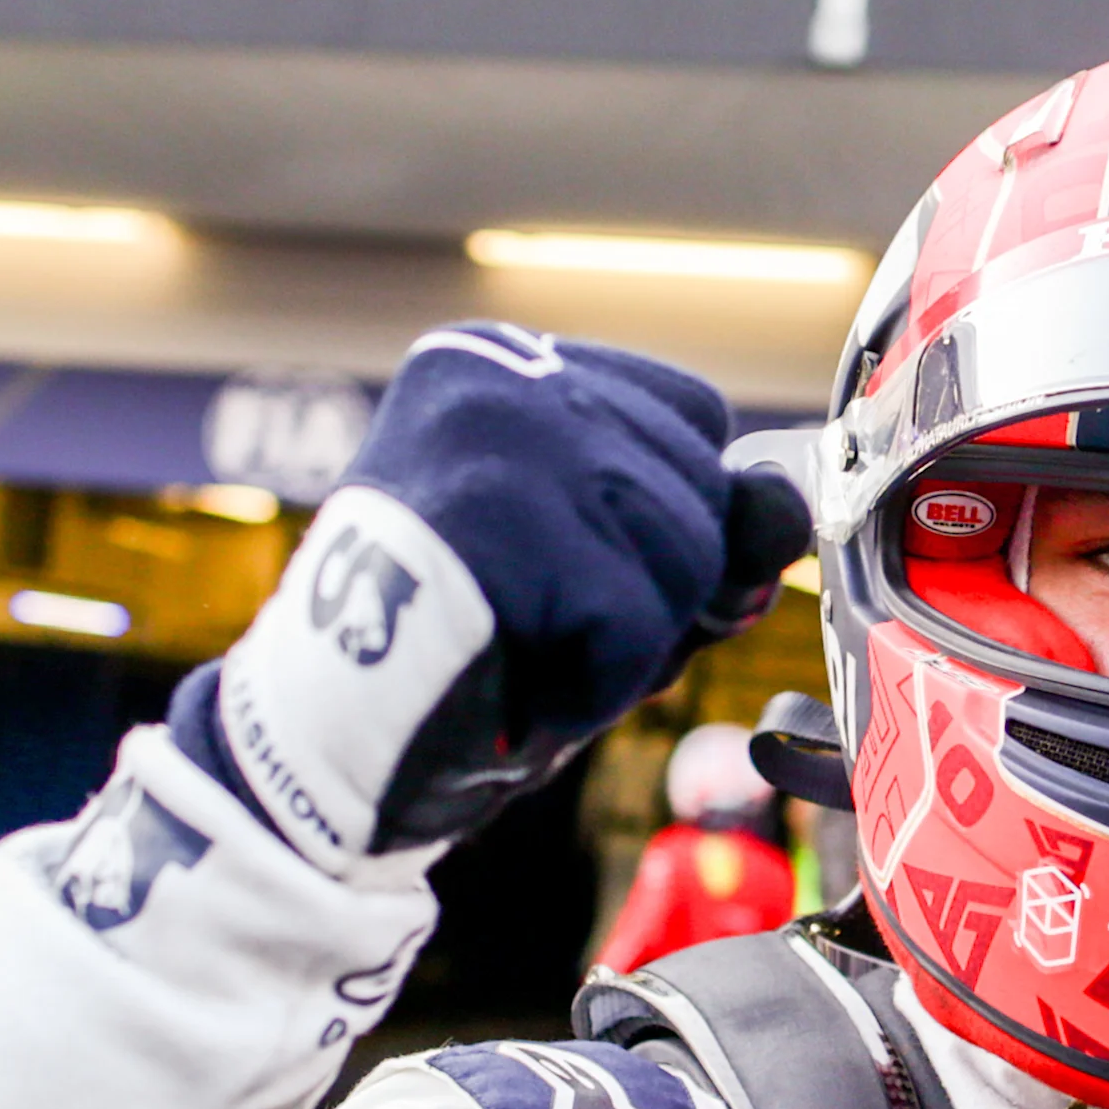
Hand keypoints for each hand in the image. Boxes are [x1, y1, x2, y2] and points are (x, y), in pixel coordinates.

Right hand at [197, 324, 810, 871]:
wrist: (327, 749)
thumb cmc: (471, 659)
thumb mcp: (608, 575)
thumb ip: (707, 533)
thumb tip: (782, 503)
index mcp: (506, 359)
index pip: (693, 416)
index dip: (672, 522)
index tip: (572, 570)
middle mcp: (502, 371)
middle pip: (703, 489)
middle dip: (655, 590)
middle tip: (539, 621)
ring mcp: (499, 436)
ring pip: (686, 555)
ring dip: (628, 643)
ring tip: (524, 644)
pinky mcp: (498, 515)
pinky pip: (637, 623)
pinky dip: (596, 684)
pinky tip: (518, 679)